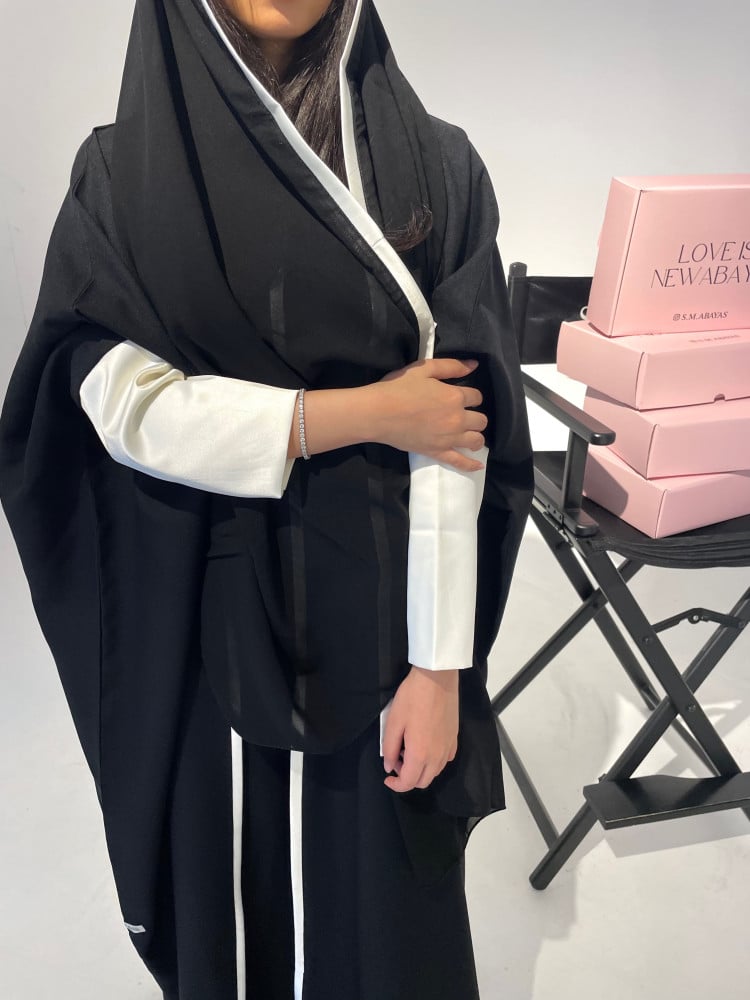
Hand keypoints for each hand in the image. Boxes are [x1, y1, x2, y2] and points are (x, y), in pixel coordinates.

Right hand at [372, 358, 487, 471]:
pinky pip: (459, 462)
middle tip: (463, 415)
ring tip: (469, 435)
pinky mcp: (437, 452)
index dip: (471, 396)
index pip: (477, 397)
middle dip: (475, 416)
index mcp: (455, 397)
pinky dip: (471, 465)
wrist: (377, 413)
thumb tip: (474, 365)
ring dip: (476, 437)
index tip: (462, 396)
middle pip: (481, 420)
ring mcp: (449, 438)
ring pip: (476, 440)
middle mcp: (457, 419)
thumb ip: (451, 366)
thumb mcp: (424, 368)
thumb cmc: (398, 388)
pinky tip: (478, 466)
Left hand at [382, 665, 458, 791]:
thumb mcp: (393, 722)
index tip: (387, 777)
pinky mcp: (454, 738)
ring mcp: (449, 747)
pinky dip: (433, 761)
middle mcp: (437, 756)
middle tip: (397, 759)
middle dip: (408, 778)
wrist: (437, 678)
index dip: (396, 785)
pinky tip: (425, 745)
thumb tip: (389, 766)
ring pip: (435, 772)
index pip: (409, 783)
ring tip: (409, 750)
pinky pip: (445, 760)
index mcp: (420, 754)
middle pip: (423, 782)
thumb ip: (390, 749)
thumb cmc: (412, 698)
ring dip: (421, 770)